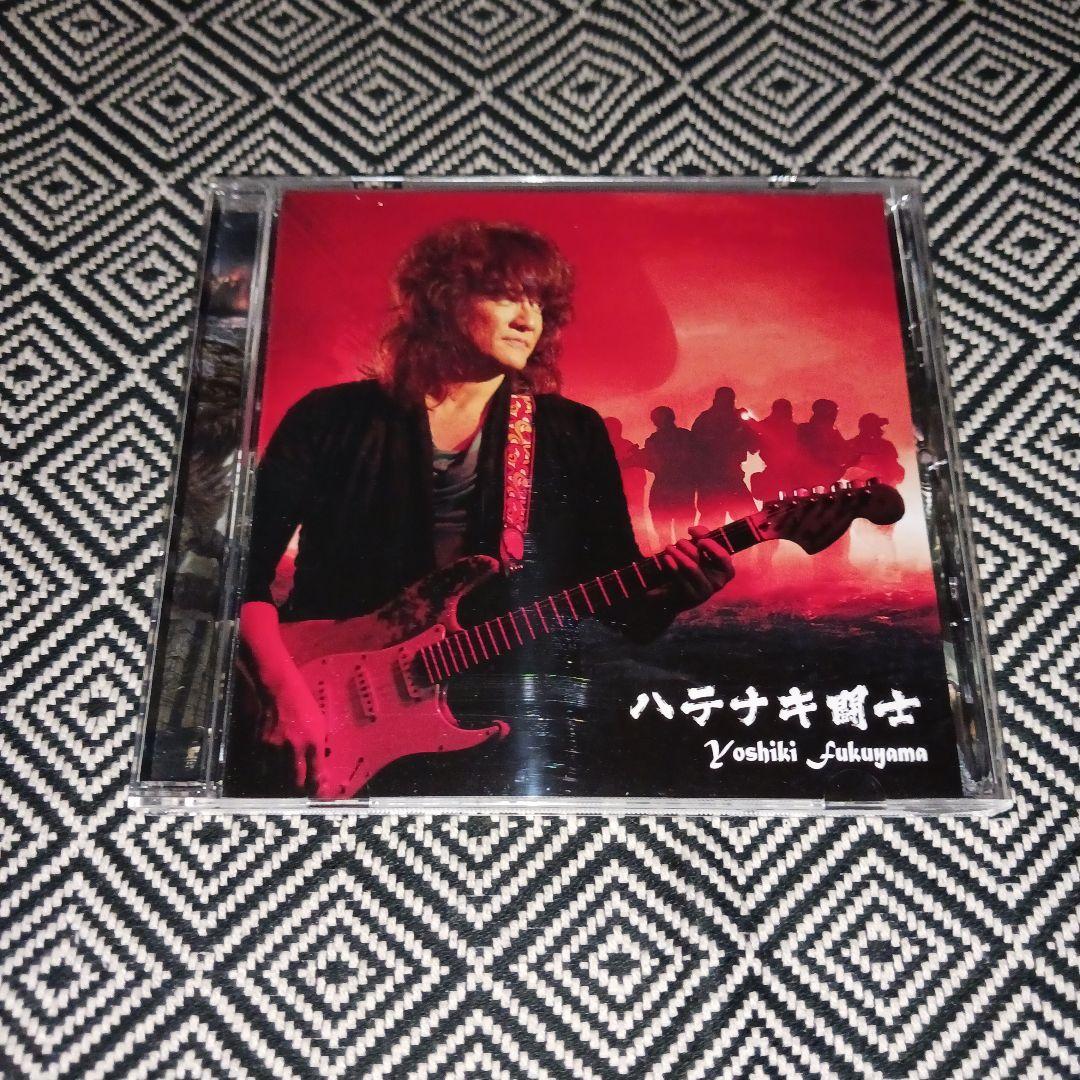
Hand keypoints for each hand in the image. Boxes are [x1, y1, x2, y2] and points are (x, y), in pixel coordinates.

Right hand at [264, 672, 325, 793]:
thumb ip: (319, 746)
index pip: (316, 774)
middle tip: (302, 793)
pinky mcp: (261, 745)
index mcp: (314, 742)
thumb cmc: (303, 706)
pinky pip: (264, 768)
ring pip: (279, 778)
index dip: (317, 788)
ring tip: (288, 786)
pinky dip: (269, 774)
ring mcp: (276, 748)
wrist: (280, 692)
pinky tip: (272, 773)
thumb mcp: (320, 724)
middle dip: (301, 791)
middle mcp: (295, 748)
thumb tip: (320, 765)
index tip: (318, 792)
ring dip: (284, 785)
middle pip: (297, 781)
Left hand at [652, 525, 734, 613]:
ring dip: (676, 552)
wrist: (677, 596)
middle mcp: (719, 582)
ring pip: (690, 566)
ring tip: (669, 548)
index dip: (709, 543)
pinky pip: (680, 576)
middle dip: (685, 544)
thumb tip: (693, 530)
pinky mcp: (691, 597)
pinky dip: (672, 565)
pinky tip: (666, 558)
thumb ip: (702, 536)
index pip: (722, 555)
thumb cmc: (693, 569)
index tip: (696, 537)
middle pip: (700, 556)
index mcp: (726, 571)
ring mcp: (706, 591)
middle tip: (678, 542)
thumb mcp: (702, 552)